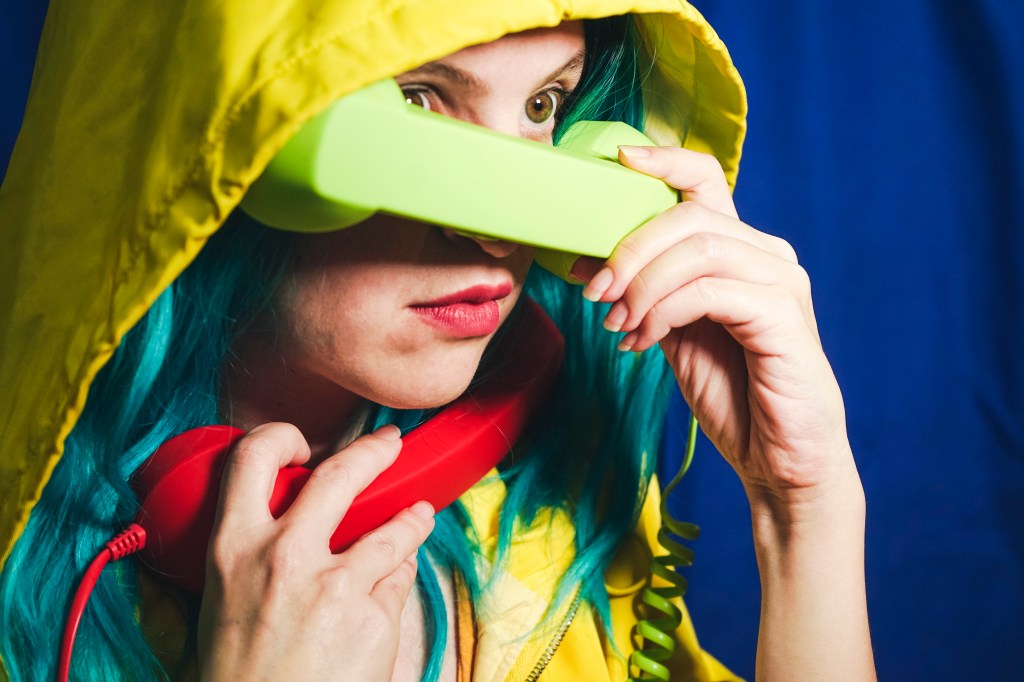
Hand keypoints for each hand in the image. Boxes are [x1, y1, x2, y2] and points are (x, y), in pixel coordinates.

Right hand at [197, 423, 434, 680]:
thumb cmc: (235, 677)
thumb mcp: (221, 604)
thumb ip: (249, 558)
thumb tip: (285, 530)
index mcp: (233, 549)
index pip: (252, 458)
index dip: (280, 437)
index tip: (300, 443)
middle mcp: (283, 557)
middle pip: (340, 474)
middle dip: (372, 451)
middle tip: (389, 443)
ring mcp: (333, 585)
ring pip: (391, 528)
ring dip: (412, 517)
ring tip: (420, 514)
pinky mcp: (372, 616)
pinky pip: (398, 577)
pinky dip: (403, 570)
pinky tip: (405, 567)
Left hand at [573, 144, 855, 510]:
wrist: (780, 460)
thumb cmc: (732, 394)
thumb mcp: (674, 332)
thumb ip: (646, 293)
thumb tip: (588, 264)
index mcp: (741, 251)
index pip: (706, 182)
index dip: (663, 162)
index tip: (617, 161)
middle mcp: (767, 256)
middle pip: (689, 217)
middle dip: (629, 249)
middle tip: (596, 292)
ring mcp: (781, 283)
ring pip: (699, 249)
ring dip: (642, 284)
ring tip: (617, 323)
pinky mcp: (784, 317)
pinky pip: (711, 291)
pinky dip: (664, 311)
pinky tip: (643, 341)